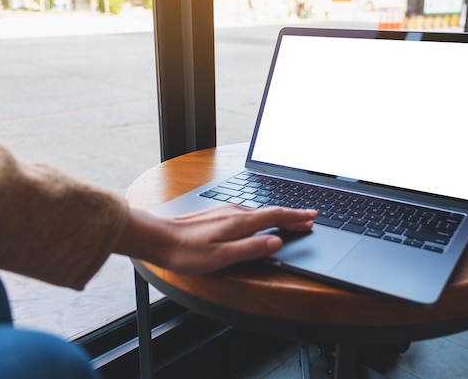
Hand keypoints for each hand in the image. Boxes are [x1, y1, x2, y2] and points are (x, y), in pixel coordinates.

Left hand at [116, 204, 316, 274]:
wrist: (155, 237)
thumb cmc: (185, 251)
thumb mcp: (221, 256)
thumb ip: (250, 249)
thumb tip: (276, 242)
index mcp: (239, 222)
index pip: (275, 216)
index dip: (296, 217)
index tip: (312, 217)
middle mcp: (233, 212)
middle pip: (269, 211)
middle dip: (290, 215)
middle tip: (308, 219)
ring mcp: (223, 211)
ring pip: (257, 211)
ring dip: (276, 215)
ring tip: (288, 220)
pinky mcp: (215, 214)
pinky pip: (245, 212)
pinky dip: (260, 216)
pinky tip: (256, 221)